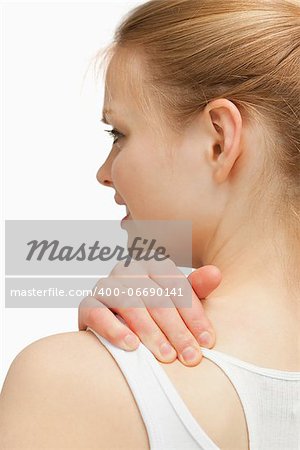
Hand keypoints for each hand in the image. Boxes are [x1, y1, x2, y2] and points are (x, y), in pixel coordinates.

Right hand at [78, 260, 220, 365]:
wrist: (122, 327)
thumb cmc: (158, 316)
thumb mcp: (180, 303)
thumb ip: (197, 289)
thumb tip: (216, 273)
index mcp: (154, 266)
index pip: (176, 286)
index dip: (194, 315)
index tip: (207, 342)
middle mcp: (129, 269)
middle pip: (156, 296)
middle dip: (176, 329)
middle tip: (190, 356)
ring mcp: (107, 284)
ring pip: (128, 301)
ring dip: (149, 330)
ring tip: (165, 355)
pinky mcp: (88, 303)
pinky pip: (96, 310)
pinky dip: (113, 327)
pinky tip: (131, 346)